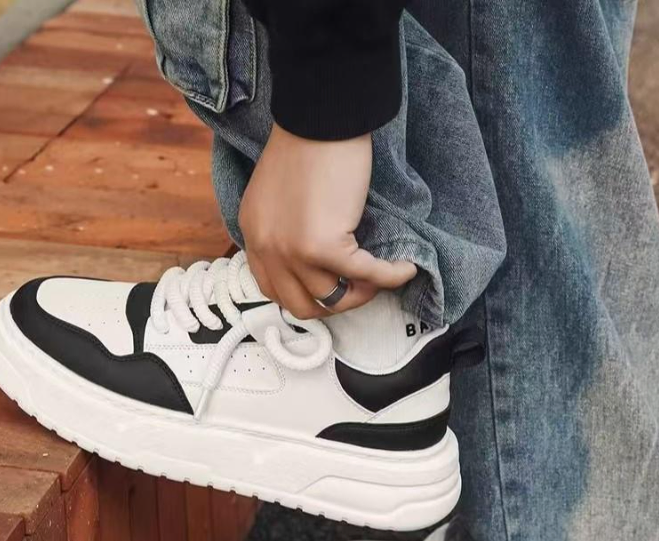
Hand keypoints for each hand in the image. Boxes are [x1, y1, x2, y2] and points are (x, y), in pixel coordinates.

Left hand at [238, 123, 416, 319]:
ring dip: (362, 293)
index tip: (333, 284)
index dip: (307, 295)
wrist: (321, 116)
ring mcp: (292, 251)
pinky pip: (364, 276)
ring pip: (331, 300)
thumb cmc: (307, 143)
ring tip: (381, 275)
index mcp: (253, 235)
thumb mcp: (278, 195)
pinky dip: (390, 276)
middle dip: (334, 303)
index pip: (273, 289)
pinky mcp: (323, 246)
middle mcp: (267, 248)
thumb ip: (284, 228)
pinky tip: (405, 268)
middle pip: (300, 305)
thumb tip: (317, 260)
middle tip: (358, 286)